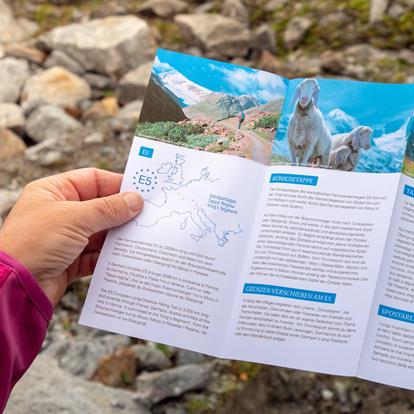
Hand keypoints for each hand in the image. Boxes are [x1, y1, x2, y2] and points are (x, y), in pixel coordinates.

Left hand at [0, 168, 142, 305]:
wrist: (13, 287)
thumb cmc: (33, 243)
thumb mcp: (75, 218)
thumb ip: (109, 208)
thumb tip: (135, 201)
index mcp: (54, 192)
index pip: (92, 180)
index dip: (117, 184)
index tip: (141, 191)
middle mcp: (60, 212)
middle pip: (100, 206)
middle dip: (121, 212)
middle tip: (146, 215)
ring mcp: (65, 237)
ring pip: (101, 231)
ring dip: (118, 235)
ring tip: (139, 236)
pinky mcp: (70, 260)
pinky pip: (97, 254)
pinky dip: (110, 255)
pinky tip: (125, 256)